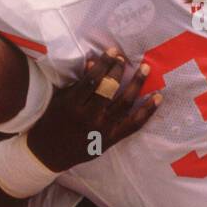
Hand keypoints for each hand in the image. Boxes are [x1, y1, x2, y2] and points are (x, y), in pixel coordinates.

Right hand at [26, 49, 159, 170]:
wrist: (48, 154)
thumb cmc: (51, 121)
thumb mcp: (59, 99)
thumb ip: (77, 82)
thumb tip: (94, 63)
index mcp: (72, 105)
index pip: (92, 79)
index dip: (104, 63)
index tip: (112, 51)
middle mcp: (89, 117)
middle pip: (110, 89)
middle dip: (119, 70)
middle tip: (125, 58)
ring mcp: (102, 130)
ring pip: (125, 104)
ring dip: (137, 84)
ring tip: (145, 69)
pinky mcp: (112, 139)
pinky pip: (134, 124)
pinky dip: (148, 110)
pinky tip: (158, 97)